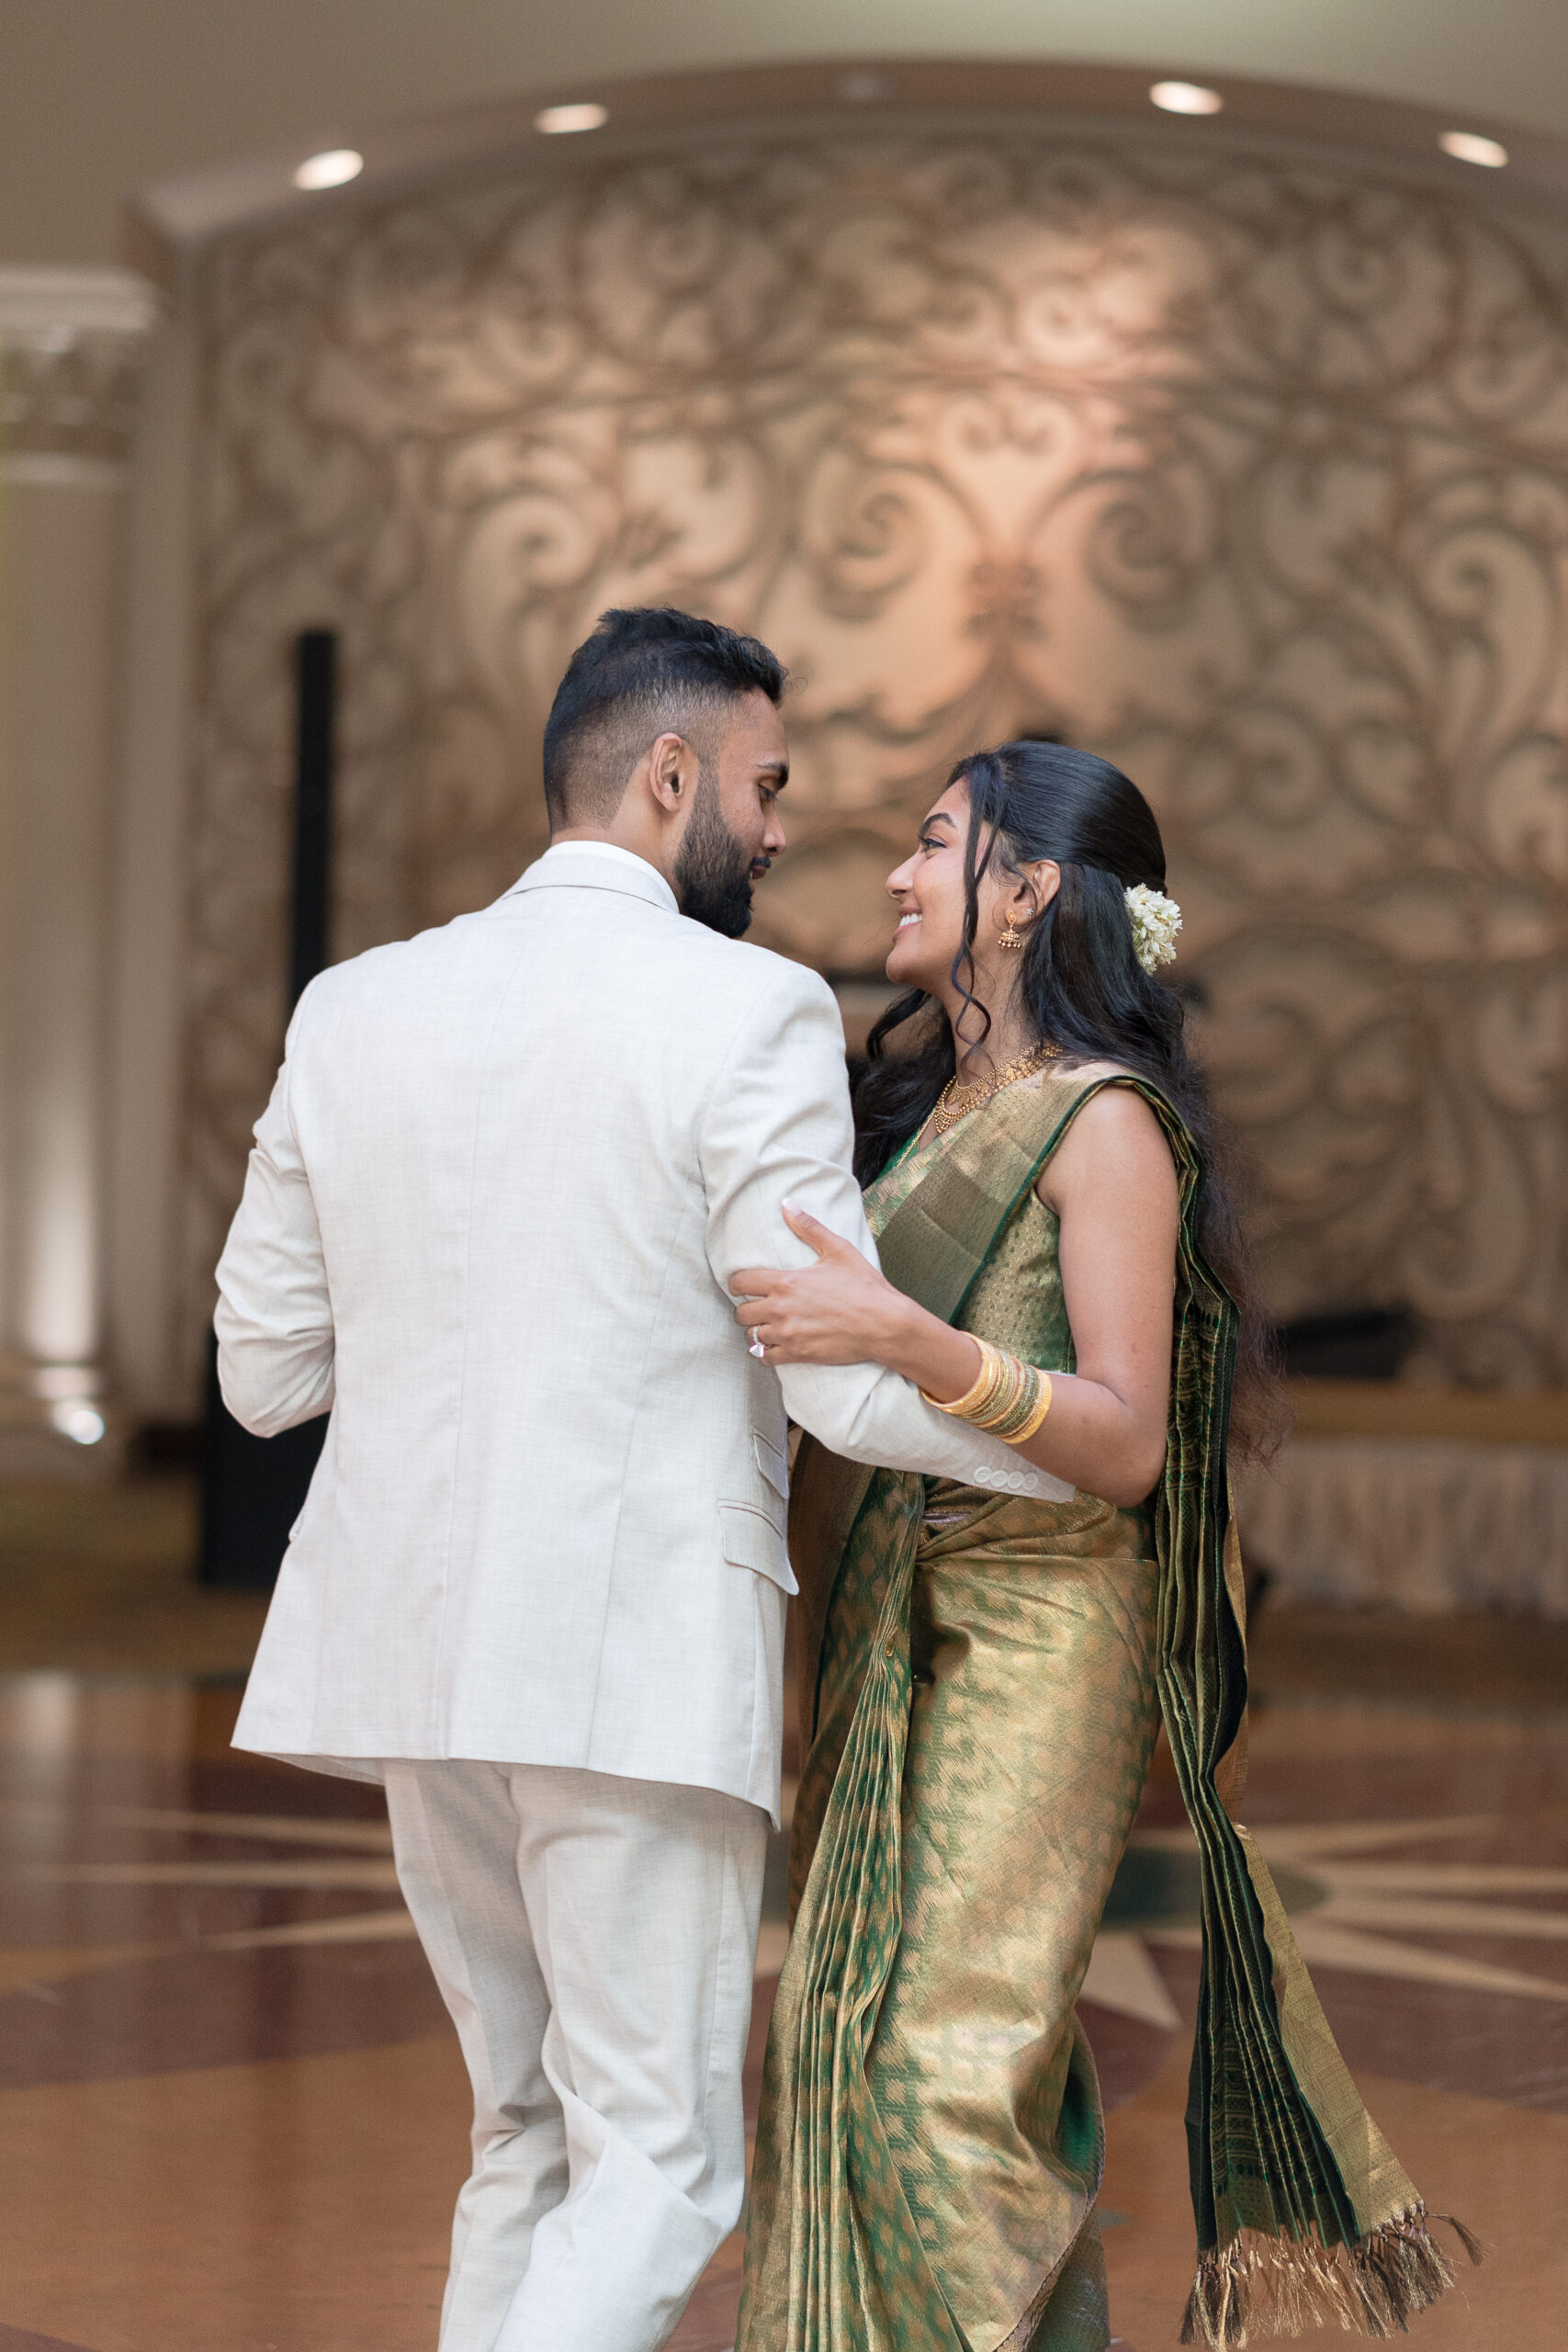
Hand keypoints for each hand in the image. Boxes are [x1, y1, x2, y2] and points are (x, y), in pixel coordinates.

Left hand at [731, 1203, 911, 1366]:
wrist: (884, 1324)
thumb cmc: (863, 1286)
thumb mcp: (838, 1250)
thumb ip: (809, 1227)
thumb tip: (787, 1204)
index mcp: (785, 1282)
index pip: (739, 1283)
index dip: (738, 1284)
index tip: (745, 1286)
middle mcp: (780, 1309)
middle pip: (740, 1313)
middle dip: (746, 1308)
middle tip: (758, 1307)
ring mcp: (787, 1334)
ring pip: (751, 1337)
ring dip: (756, 1331)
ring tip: (768, 1326)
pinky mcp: (797, 1354)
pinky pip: (766, 1357)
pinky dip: (767, 1353)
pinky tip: (776, 1346)